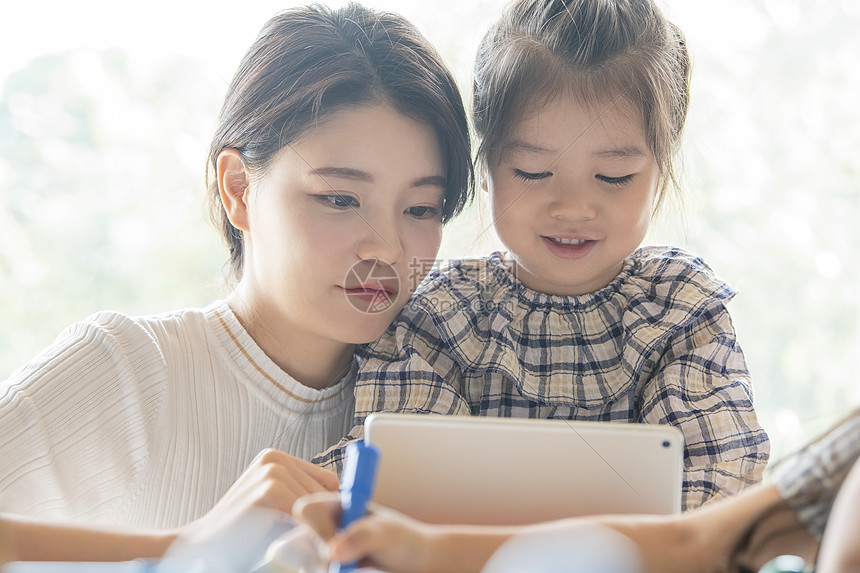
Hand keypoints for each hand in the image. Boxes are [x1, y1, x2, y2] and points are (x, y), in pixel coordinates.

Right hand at [181, 449, 338, 540]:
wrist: (203, 547)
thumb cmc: (242, 534)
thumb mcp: (276, 509)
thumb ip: (303, 501)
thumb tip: (348, 507)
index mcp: (277, 459)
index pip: (328, 482)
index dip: (327, 509)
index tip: (325, 530)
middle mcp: (275, 458)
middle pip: (326, 493)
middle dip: (320, 520)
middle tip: (300, 540)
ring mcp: (272, 471)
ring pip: (318, 507)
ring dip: (310, 530)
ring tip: (283, 540)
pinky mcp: (271, 490)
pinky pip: (307, 517)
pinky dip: (304, 536)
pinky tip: (283, 544)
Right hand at [294, 492, 436, 572]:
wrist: (413, 560)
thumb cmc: (403, 540)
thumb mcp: (386, 534)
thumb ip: (361, 538)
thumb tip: (332, 552)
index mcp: (336, 504)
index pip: (307, 509)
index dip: (316, 529)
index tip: (335, 548)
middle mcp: (326, 524)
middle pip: (301, 539)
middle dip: (320, 556)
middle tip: (346, 565)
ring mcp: (325, 546)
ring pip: (307, 561)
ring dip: (326, 569)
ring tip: (354, 567)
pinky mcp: (328, 565)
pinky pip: (316, 570)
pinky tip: (350, 571)